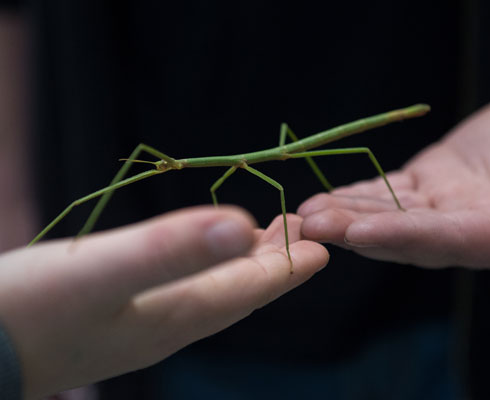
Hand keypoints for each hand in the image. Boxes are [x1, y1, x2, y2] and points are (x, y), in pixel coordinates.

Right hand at [0, 206, 327, 398]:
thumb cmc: (27, 312)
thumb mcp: (98, 274)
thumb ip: (169, 251)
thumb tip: (242, 225)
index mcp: (174, 317)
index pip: (247, 291)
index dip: (286, 269)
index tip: (322, 246)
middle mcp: (167, 323)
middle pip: (236, 289)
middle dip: (272, 261)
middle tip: (303, 231)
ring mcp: (141, 320)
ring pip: (210, 287)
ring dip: (240, 262)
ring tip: (263, 236)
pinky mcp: (117, 313)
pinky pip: (180, 286)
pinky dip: (203, 265)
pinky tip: (201, 254)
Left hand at [298, 104, 489, 268]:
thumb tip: (449, 218)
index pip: (449, 239)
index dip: (404, 238)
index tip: (359, 234)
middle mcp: (469, 225)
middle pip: (406, 234)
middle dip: (356, 230)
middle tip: (311, 224)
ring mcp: (448, 203)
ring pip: (390, 211)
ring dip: (347, 212)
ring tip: (308, 210)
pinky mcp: (433, 180)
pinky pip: (391, 189)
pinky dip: (359, 192)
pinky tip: (329, 196)